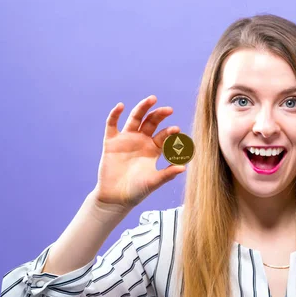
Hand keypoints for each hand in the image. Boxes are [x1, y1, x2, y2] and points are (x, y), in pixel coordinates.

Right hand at [92, 95, 185, 210]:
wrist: (116, 197)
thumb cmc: (137, 190)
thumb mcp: (154, 181)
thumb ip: (167, 174)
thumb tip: (184, 167)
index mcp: (154, 149)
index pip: (164, 136)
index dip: (170, 132)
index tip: (176, 130)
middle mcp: (141, 141)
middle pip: (151, 122)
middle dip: (160, 115)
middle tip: (168, 110)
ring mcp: (126, 139)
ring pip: (135, 118)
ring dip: (142, 108)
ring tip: (152, 99)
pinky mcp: (111, 142)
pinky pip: (112, 124)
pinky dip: (115, 114)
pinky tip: (121, 106)